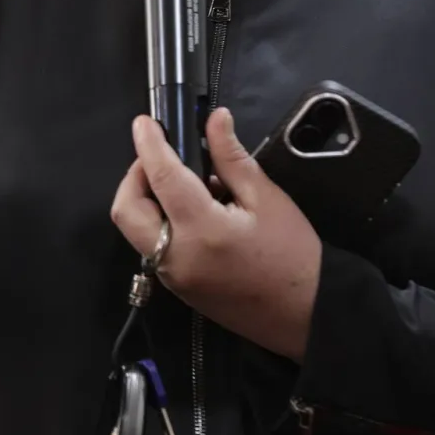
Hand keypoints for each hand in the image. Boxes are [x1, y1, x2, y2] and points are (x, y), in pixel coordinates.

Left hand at [111, 109, 322, 361]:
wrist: (306, 316)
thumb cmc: (293, 255)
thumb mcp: (267, 199)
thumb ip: (232, 158)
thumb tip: (215, 119)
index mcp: (201, 230)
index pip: (161, 177)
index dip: (149, 144)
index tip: (144, 122)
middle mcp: (176, 257)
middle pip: (127, 210)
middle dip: (135, 176)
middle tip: (161, 157)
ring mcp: (173, 277)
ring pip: (135, 230)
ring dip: (145, 200)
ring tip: (181, 182)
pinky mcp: (178, 289)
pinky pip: (152, 248)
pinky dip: (159, 221)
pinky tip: (191, 211)